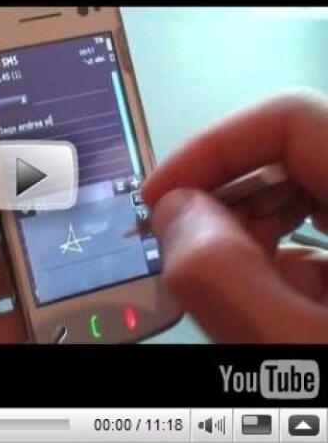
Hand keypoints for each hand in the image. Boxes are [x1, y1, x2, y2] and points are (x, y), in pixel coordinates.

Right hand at [143, 90, 327, 342]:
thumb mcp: (293, 351)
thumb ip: (226, 280)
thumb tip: (174, 214)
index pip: (291, 119)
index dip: (211, 147)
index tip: (159, 194)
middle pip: (287, 157)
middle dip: (220, 200)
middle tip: (175, 242)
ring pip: (297, 198)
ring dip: (243, 237)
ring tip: (220, 283)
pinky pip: (316, 235)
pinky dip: (274, 263)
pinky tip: (265, 302)